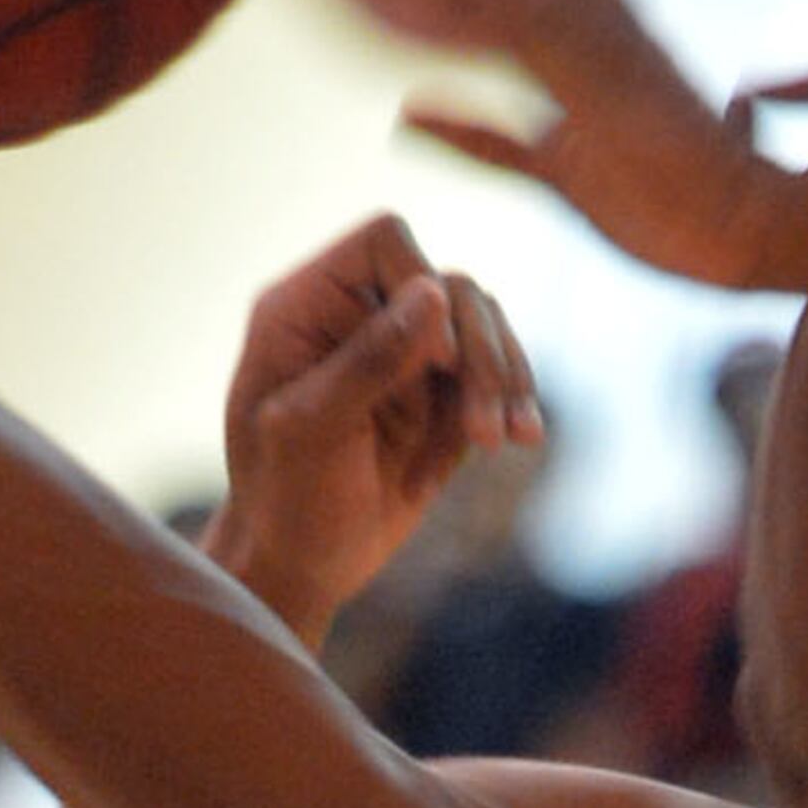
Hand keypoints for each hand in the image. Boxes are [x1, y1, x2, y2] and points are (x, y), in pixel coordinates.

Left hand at [205, 215, 542, 644]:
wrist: (302, 565)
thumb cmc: (285, 498)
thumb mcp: (312, 430)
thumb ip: (369, 360)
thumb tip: (434, 292)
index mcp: (307, 307)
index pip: (385, 242)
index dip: (422, 282)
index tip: (437, 360)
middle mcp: (358, 315)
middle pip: (450, 285)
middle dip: (479, 352)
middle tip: (483, 431)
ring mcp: (405, 352)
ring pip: (483, 322)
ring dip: (504, 379)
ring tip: (502, 442)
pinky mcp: (442, 392)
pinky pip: (498, 370)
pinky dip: (515, 401)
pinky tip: (521, 440)